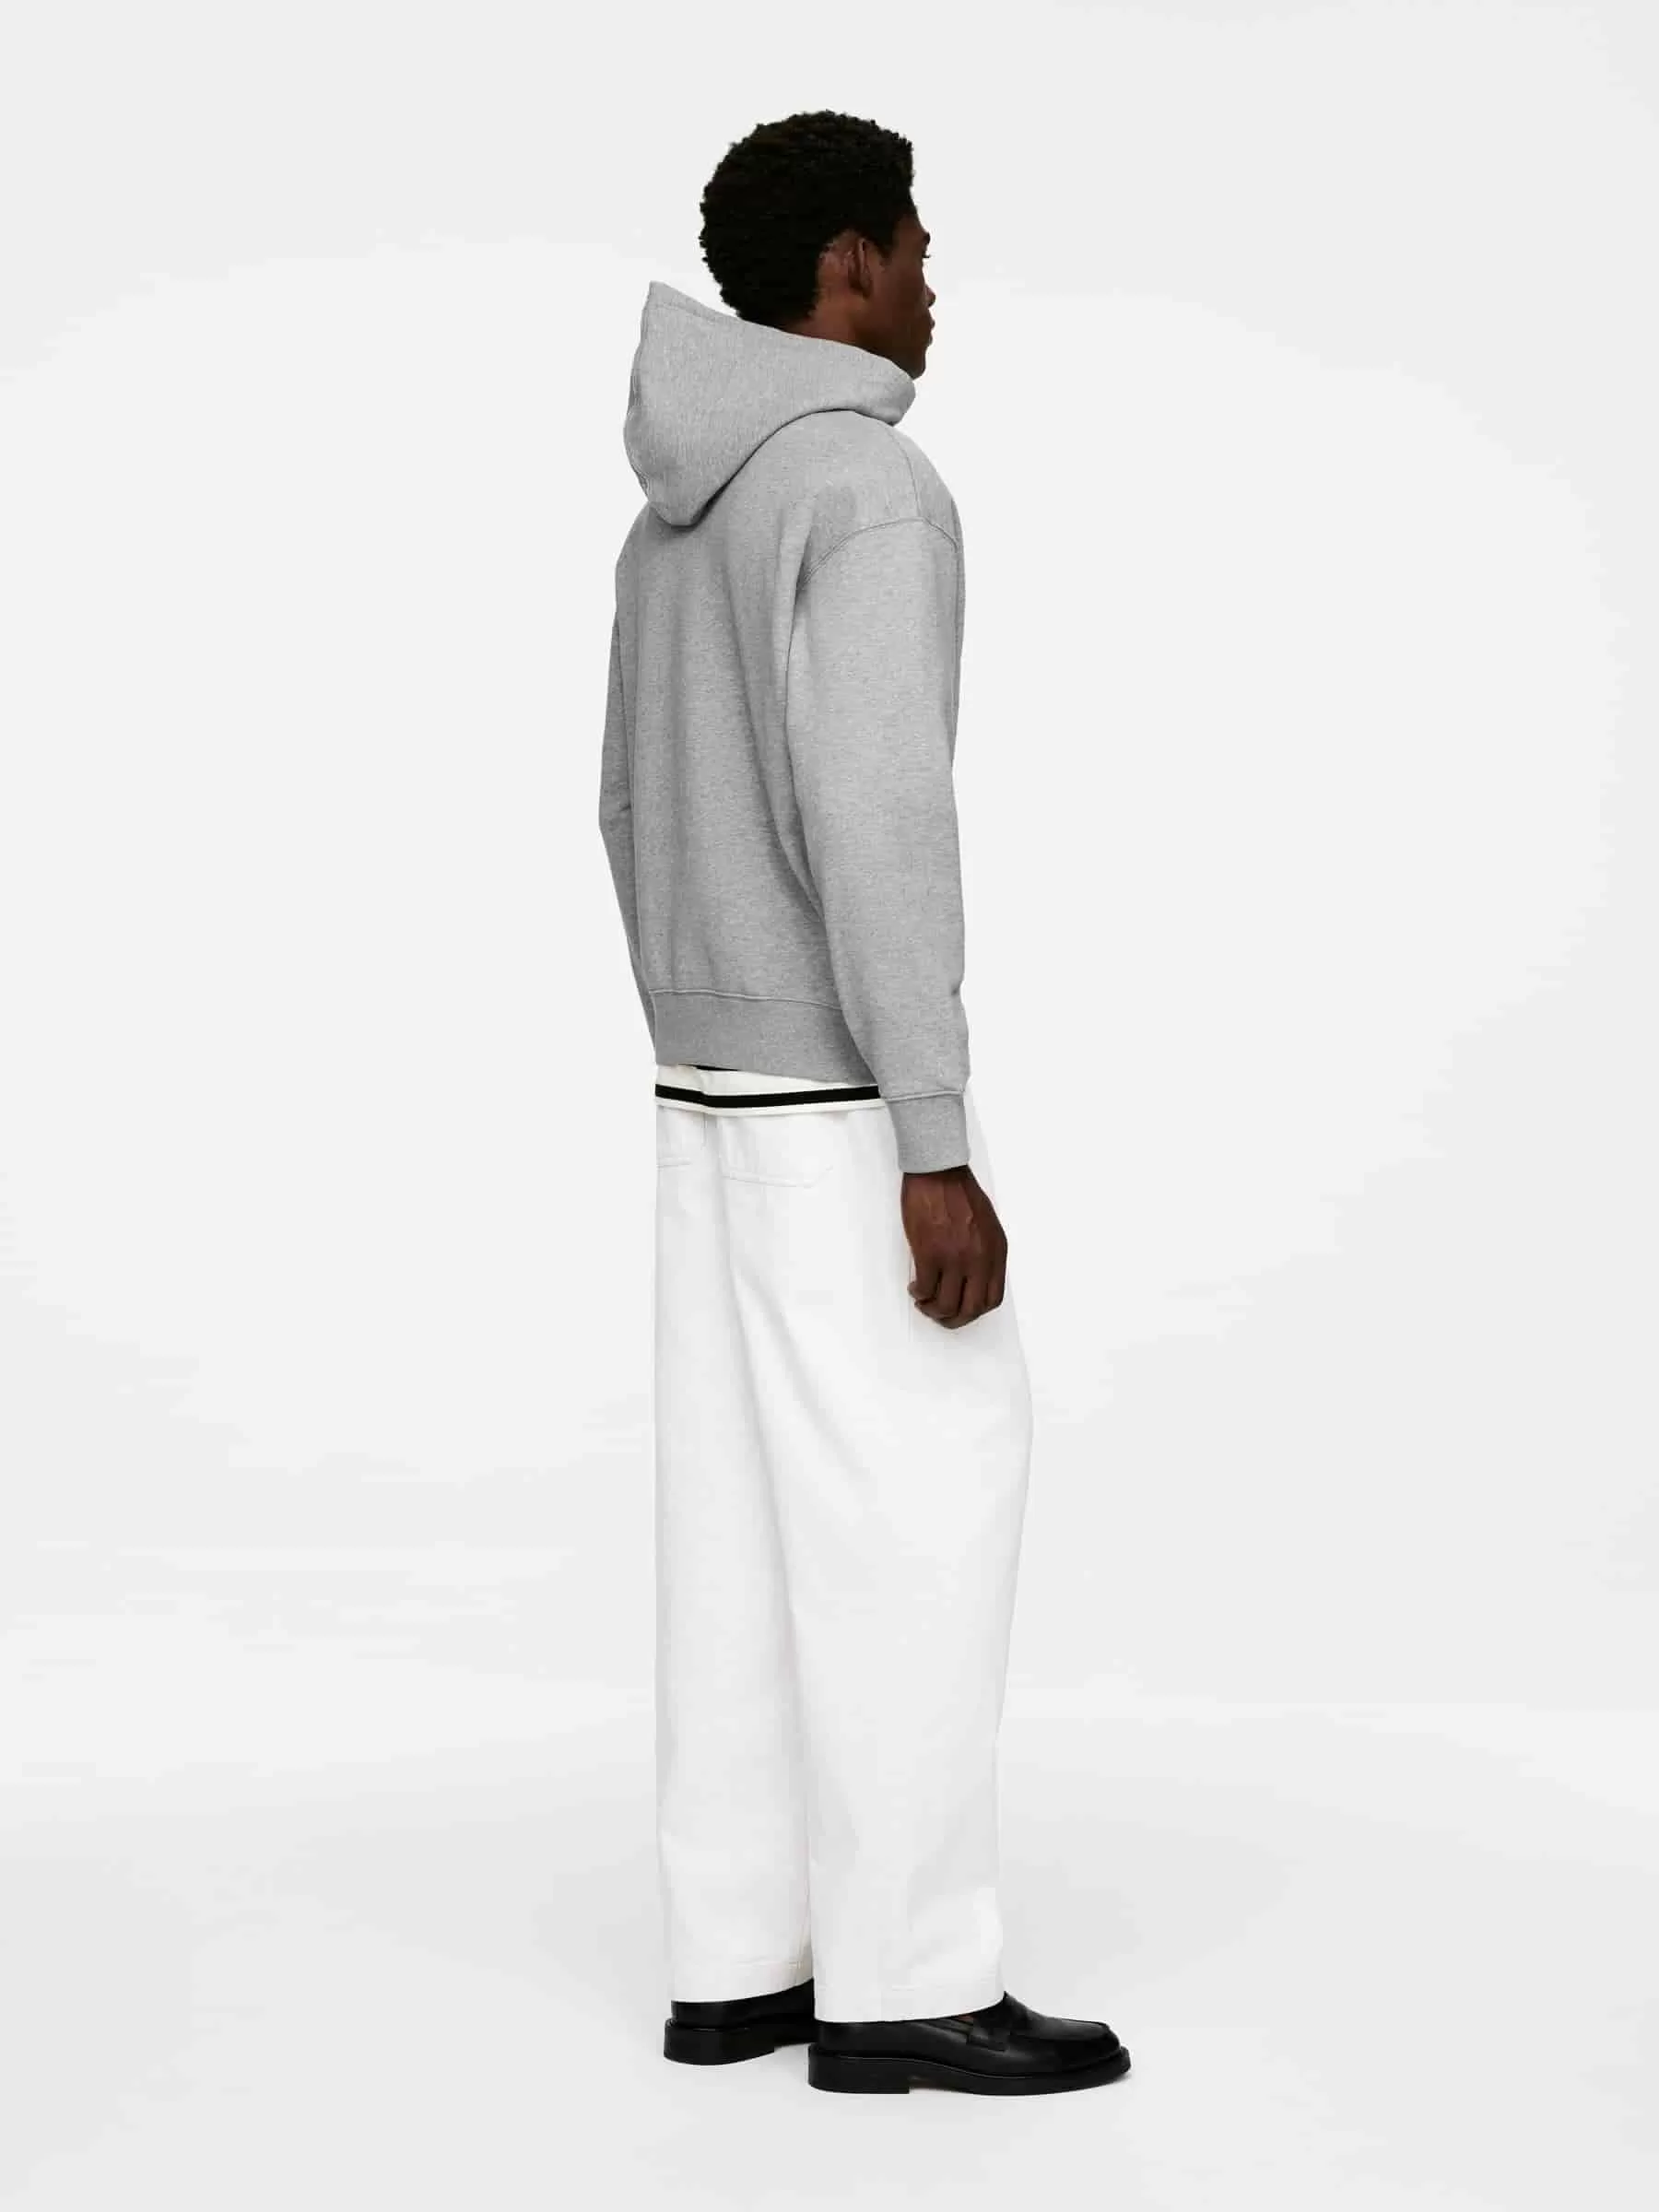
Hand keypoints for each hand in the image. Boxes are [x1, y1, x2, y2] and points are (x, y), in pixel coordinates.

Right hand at [901, 1163, 1007, 1328]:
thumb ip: (985, 1252)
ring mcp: (954, 1259)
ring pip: (946, 1305)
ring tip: (925, 1301)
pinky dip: (919, 1294)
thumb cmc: (960, 1192)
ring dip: (933, 1309)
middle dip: (954, 1319)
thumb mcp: (987, 1225)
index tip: (962, 1309)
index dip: (975, 1310)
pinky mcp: (930, 1254)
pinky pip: (925, 1289)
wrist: (939, 1173)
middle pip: (971, 1309)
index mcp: (995, 1252)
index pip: (993, 1298)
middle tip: (941, 1315)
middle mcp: (979, 1260)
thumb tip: (974, 1277)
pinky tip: (916, 1287)